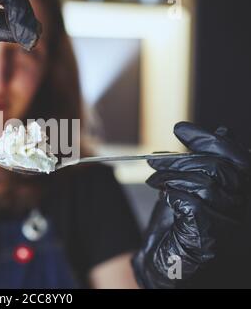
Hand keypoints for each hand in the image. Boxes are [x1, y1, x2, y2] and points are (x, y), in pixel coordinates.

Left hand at [132, 122, 250, 287]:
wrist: (160, 264)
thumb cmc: (176, 229)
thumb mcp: (189, 188)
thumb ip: (204, 164)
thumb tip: (221, 131)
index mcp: (241, 196)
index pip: (239, 160)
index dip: (211, 141)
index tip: (181, 129)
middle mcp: (242, 212)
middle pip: (222, 169)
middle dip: (182, 159)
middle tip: (153, 161)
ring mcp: (230, 227)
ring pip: (206, 184)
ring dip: (172, 177)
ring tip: (154, 181)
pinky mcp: (211, 239)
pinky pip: (193, 203)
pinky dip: (173, 195)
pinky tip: (166, 198)